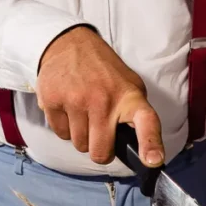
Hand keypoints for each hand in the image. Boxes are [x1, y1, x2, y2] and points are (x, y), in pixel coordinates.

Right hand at [37, 26, 163, 165]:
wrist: (69, 43)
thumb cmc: (105, 73)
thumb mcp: (129, 87)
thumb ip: (134, 116)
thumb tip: (141, 152)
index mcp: (131, 98)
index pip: (147, 122)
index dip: (150, 145)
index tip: (153, 161)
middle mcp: (104, 100)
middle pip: (100, 152)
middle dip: (100, 150)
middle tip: (100, 134)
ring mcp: (76, 100)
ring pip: (79, 145)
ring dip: (81, 137)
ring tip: (83, 114)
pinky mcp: (53, 100)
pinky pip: (60, 134)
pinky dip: (64, 127)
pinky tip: (69, 109)